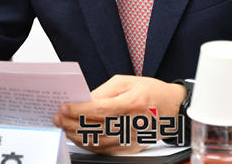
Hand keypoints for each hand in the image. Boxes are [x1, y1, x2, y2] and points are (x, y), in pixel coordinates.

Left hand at [52, 75, 186, 153]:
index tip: (64, 107)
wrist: (172, 108)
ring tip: (64, 127)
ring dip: (77, 136)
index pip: (100, 110)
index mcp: (133, 102)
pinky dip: (88, 145)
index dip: (79, 110)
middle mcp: (133, 123)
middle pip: (96, 128)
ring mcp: (132, 139)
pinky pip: (105, 149)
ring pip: (98, 142)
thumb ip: (104, 91)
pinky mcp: (131, 148)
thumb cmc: (151, 91)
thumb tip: (84, 100)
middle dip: (72, 123)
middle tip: (58, 118)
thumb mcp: (127, 82)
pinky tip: (78, 137)